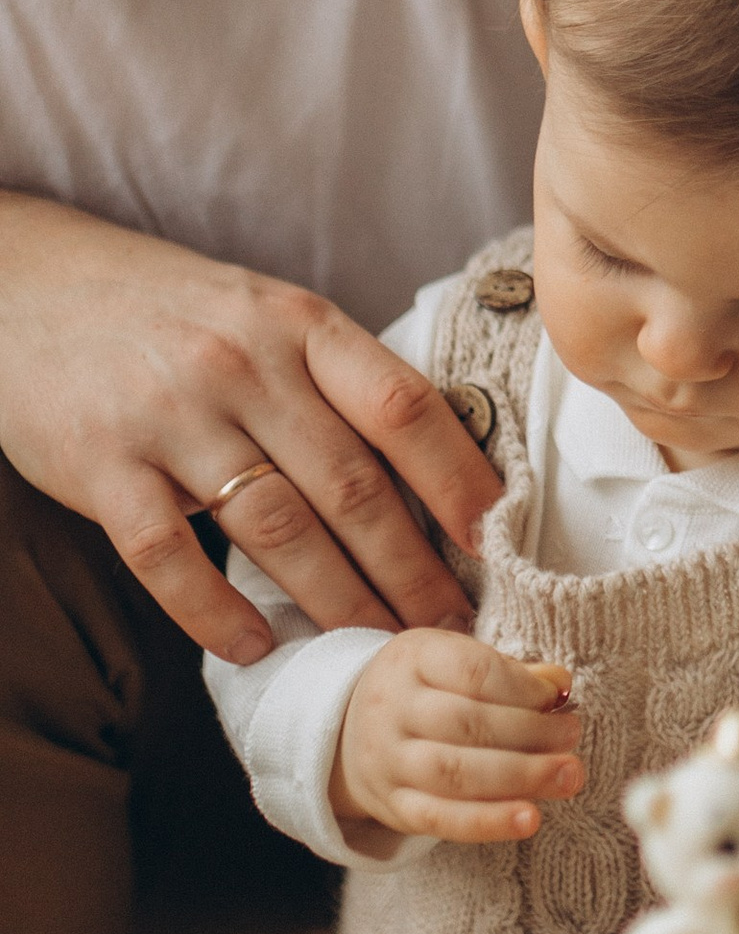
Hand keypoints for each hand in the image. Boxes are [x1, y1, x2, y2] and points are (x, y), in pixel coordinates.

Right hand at [0, 193, 499, 658]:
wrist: (29, 286)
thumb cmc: (172, 313)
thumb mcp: (265, 315)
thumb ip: (337, 379)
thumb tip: (438, 467)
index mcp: (298, 325)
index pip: (402, 405)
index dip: (459, 479)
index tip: (498, 539)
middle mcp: (242, 366)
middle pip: (351, 485)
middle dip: (413, 568)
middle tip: (455, 625)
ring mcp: (170, 416)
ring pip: (276, 527)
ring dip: (337, 599)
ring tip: (377, 647)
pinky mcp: (101, 465)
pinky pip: (169, 555)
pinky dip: (215, 610)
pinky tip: (254, 647)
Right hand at [331, 634, 579, 847]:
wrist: (346, 729)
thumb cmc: (425, 689)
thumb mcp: (455, 660)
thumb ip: (509, 672)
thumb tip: (560, 682)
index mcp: (412, 659)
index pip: (473, 672)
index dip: (524, 688)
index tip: (558, 698)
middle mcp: (393, 708)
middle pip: (467, 724)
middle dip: (531, 734)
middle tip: (571, 738)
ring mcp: (388, 760)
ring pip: (455, 773)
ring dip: (520, 777)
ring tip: (567, 776)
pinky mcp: (393, 806)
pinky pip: (440, 819)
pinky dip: (488, 822)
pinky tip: (530, 819)